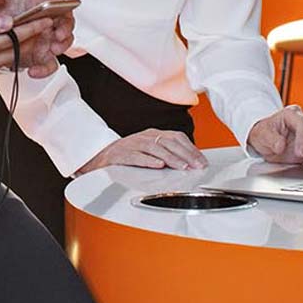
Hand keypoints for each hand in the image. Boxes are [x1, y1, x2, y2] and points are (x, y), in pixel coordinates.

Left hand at [0, 0, 74, 76]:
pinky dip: (44, 70)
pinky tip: (33, 71)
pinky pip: (49, 65)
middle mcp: (46, 23)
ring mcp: (46, 40)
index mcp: (38, 7)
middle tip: (59, 35)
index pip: (57, 3)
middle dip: (66, 29)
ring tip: (53, 50)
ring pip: (63, 43)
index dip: (63, 7)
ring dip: (61, 47)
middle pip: (66, 23)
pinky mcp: (41, 57)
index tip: (61, 13)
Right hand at [0, 6, 65, 82]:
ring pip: (5, 61)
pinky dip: (7, 57)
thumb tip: (7, 22)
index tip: (44, 20)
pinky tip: (11, 48)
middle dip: (31, 39)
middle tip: (46, 26)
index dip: (30, 29)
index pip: (10, 39)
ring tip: (34, 36)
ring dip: (21, 49)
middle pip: (12, 53)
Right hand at [75, 129, 206, 174]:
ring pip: (155, 149)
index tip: (202, 161)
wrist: (100, 158)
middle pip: (169, 142)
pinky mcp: (120, 154)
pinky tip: (158, 166)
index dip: (191, 149)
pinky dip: (148, 161)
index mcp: (153, 134)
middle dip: (185, 155)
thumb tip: (190, 163)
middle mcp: (144, 136)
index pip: (177, 137)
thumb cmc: (128, 157)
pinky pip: (136, 156)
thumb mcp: (149, 151)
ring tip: (182, 167)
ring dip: (171, 158)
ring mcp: (132, 144)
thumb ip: (166, 154)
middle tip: (196, 166)